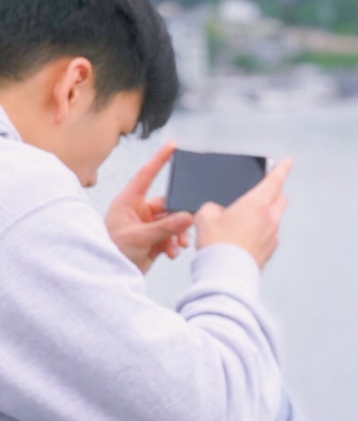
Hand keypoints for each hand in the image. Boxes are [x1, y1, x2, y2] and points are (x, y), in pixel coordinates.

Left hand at [105, 142, 192, 272]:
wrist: (107, 274)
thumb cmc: (112, 250)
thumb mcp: (140, 238)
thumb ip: (165, 227)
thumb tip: (188, 217)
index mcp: (128, 201)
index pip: (146, 175)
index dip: (159, 159)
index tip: (172, 146)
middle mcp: (138, 210)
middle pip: (167, 205)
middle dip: (179, 218)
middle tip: (187, 228)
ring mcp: (146, 225)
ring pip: (172, 222)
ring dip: (178, 234)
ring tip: (179, 247)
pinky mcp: (152, 239)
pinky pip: (171, 236)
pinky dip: (174, 244)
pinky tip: (171, 254)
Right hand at [196, 158, 292, 269]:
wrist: (225, 274)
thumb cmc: (216, 244)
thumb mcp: (205, 217)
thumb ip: (212, 208)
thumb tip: (218, 212)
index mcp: (257, 204)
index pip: (274, 181)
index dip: (281, 169)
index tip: (288, 162)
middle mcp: (270, 219)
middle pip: (280, 199)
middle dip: (274, 192)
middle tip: (264, 190)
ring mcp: (273, 236)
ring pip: (275, 218)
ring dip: (266, 214)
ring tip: (245, 218)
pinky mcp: (270, 251)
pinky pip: (269, 235)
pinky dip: (261, 231)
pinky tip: (245, 236)